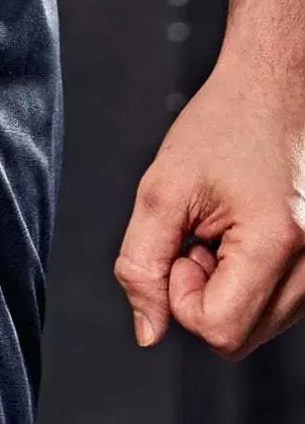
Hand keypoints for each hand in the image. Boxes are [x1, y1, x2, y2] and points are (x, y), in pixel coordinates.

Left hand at [115, 41, 304, 358]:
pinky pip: (277, 306)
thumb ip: (141, 266)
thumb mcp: (161, 190)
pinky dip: (250, 283)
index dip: (181, 299)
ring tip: (225, 231)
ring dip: (227, 290)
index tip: (183, 249)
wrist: (281, 85)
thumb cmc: (227, 123)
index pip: (219, 331)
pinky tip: (245, 237)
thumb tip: (149, 330)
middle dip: (203, 297)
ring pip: (259, 327)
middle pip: (239, 338)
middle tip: (202, 237)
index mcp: (278, 241)